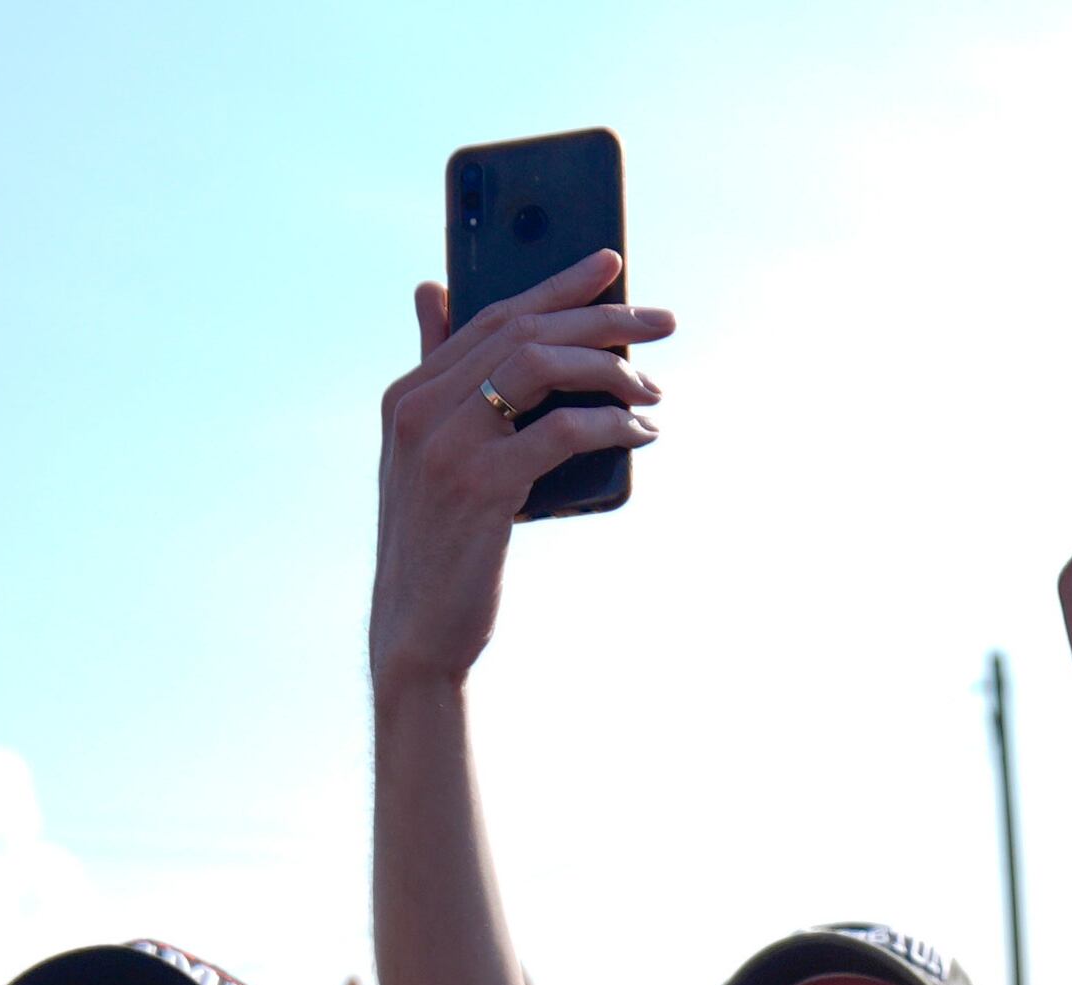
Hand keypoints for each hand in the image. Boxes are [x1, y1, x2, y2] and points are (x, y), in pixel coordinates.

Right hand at [370, 254, 669, 698]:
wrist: (417, 633)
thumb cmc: (438, 548)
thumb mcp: (425, 456)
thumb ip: (435, 376)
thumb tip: (431, 292)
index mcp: (408, 394)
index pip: (491, 314)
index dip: (556, 285)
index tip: (612, 264)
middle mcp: (420, 409)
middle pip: (522, 331)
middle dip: (601, 317)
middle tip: (662, 322)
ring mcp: (446, 446)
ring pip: (539, 366)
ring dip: (610, 369)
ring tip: (654, 391)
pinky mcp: (480, 486)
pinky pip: (558, 431)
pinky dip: (609, 424)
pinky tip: (641, 434)